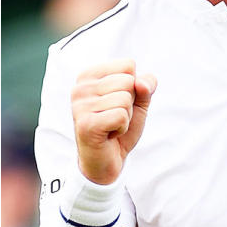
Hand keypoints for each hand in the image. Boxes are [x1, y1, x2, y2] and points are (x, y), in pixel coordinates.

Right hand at [71, 59, 156, 184]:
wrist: (106, 161)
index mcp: (89, 75)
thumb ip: (146, 85)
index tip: (117, 102)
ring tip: (111, 126)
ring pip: (125, 99)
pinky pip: (121, 116)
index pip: (128, 65)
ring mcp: (80, 105)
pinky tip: (109, 134)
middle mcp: (80, 87)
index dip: (133, 87)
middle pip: (128, 81)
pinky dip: (122, 128)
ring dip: (126, 117)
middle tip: (114, 117)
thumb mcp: (138, 102)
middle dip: (130, 103)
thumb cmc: (119, 126)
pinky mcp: (86, 124)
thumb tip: (140, 83)